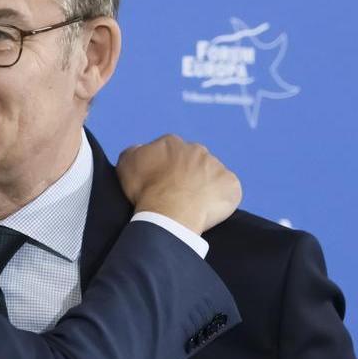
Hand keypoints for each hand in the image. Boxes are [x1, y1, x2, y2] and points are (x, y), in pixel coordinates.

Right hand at [117, 134, 240, 234]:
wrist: (169, 215)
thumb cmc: (145, 191)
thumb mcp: (126, 164)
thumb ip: (135, 151)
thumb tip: (142, 148)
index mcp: (172, 143)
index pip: (170, 151)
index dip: (165, 167)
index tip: (160, 183)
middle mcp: (197, 150)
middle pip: (193, 160)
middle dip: (186, 174)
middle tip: (176, 194)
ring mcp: (217, 166)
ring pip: (211, 174)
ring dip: (203, 185)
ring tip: (191, 204)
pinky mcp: (231, 185)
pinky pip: (227, 191)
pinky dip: (219, 199)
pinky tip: (206, 209)